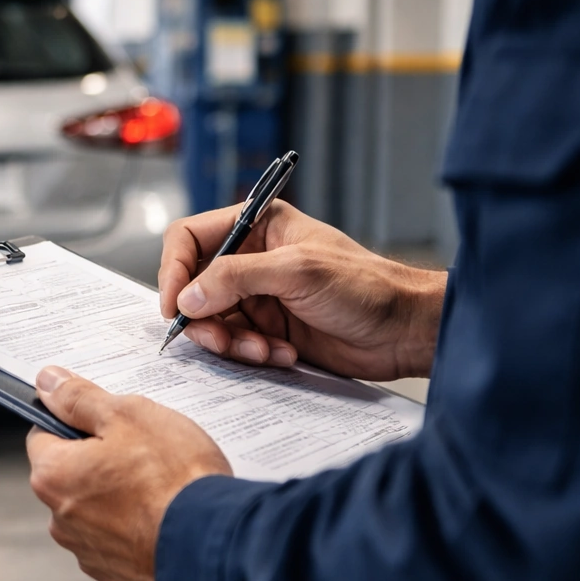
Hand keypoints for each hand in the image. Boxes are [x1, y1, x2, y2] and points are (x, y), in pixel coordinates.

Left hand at [26, 367, 230, 580]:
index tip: (106, 423)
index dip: (76, 422)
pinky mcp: (119, 579)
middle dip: (101, 462)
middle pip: (72, 475)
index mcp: (54, 476)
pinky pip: (122, 544)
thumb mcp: (128, 416)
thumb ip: (80, 399)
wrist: (216, 548)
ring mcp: (90, 554)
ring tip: (164, 489)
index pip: (44, 435)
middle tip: (145, 454)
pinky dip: (139, 531)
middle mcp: (61, 521)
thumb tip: (48, 382)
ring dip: (120, 499)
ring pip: (97, 512)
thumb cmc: (175, 480)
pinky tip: (168, 520)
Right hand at [158, 201, 447, 380]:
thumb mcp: (296, 271)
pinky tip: (283, 353)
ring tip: (264, 350)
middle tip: (222, 341)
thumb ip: (235, 278)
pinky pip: (235, 344)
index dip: (174, 270)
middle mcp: (251, 258)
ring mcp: (258, 296)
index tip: (175, 305)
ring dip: (231, 342)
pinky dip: (251, 354)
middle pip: (193, 287)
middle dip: (204, 318)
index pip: (189, 239)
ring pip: (211, 320)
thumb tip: (186, 298)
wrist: (405, 331)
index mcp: (257, 226)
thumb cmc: (365, 287)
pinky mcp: (268, 329)